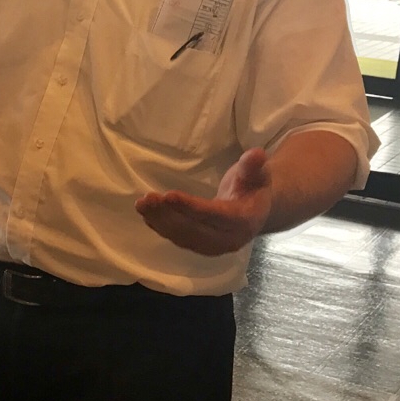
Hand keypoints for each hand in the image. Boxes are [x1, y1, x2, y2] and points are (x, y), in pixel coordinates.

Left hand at [135, 147, 272, 255]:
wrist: (255, 210)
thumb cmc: (253, 187)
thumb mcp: (258, 174)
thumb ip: (254, 165)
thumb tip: (257, 153)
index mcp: (244, 221)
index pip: (214, 215)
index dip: (190, 207)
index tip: (169, 195)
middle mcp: (228, 240)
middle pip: (193, 229)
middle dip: (168, 214)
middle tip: (147, 198)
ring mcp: (213, 247)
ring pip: (182, 235)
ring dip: (159, 221)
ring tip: (141, 204)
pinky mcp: (201, 247)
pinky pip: (178, 238)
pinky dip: (161, 227)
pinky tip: (146, 215)